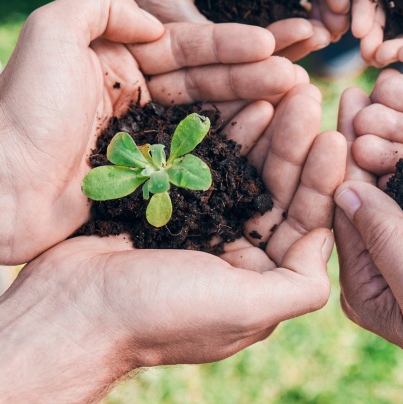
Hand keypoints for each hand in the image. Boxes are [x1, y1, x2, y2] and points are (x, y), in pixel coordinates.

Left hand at [0, 0, 307, 262]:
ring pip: (210, 119)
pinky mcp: (145, 181)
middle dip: (258, 77)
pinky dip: (234, 150)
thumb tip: (155, 19)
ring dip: (255, 110)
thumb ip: (104, 3)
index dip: (234, 44)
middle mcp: (133, 95)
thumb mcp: (53, 31)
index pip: (188, 45)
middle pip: (208, 81)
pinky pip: (198, 160)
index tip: (279, 43)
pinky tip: (268, 144)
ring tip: (299, 105)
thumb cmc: (22, 108)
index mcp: (117, 59)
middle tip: (304, 77)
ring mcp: (142, 140)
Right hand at [9, 109, 345, 368]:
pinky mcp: (164, 203)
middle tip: (308, 96)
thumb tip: (328, 243)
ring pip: (245, 169)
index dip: (322, 180)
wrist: (68, 310)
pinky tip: (243, 102)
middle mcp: (235, 256)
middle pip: (278, 190)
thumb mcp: (243, 308)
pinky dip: (226, 133)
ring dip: (266, 132)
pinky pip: (205, 161)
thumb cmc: (157, 315)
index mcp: (259, 285)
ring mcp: (199, 227)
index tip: (334, 136)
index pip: (304, 224)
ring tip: (282, 88)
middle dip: (295, 145)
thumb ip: (298, 283)